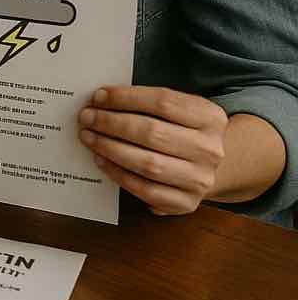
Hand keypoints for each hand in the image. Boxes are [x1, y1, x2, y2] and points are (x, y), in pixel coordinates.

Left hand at [78, 86, 227, 215]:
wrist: (213, 168)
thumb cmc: (183, 132)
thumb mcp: (180, 111)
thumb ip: (148, 104)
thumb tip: (102, 100)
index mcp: (210, 118)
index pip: (163, 102)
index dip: (126, 97)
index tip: (98, 96)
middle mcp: (209, 149)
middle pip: (152, 132)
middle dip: (112, 123)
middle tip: (87, 118)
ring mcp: (199, 178)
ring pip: (148, 163)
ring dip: (111, 148)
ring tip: (88, 137)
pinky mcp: (186, 202)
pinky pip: (145, 189)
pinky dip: (118, 174)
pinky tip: (101, 160)